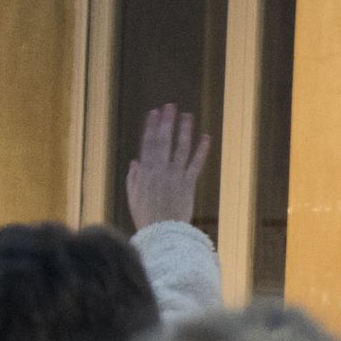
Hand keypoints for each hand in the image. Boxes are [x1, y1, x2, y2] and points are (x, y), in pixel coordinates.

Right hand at [126, 103, 210, 230]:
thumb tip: (135, 161)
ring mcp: (175, 176)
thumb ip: (134, 178)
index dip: (150, 127)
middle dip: (166, 123)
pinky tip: (206, 137)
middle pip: (163, 142)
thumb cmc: (146, 217)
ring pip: (180, 149)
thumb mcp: (133, 197)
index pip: (147, 144)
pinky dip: (201, 150)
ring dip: (184, 131)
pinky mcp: (188, 184)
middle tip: (170, 106)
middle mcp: (160, 171)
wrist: (163, 233)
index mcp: (145, 173)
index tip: (153, 113)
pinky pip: (195, 164)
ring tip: (187, 116)